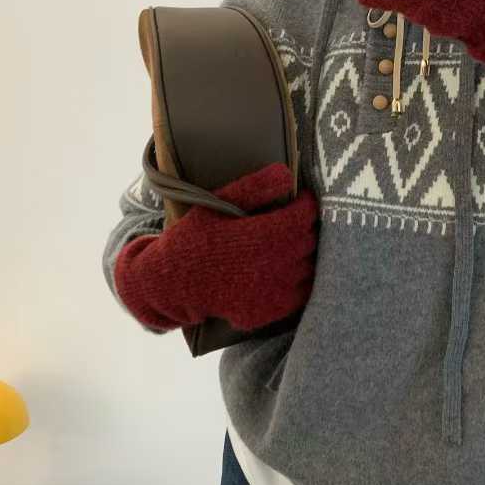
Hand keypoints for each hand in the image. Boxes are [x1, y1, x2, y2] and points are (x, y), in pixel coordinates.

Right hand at [114, 162, 318, 331]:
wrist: (173, 284)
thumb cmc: (194, 239)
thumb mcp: (217, 205)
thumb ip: (254, 187)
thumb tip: (287, 173)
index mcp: (262, 236)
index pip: (306, 215)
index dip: (307, 203)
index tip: (300, 198)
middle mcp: (273, 266)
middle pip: (311, 240)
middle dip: (306, 226)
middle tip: (293, 219)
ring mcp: (273, 292)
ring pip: (310, 266)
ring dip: (304, 253)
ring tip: (287, 243)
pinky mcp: (271, 311)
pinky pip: (302, 292)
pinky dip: (299, 279)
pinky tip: (282, 268)